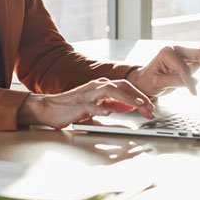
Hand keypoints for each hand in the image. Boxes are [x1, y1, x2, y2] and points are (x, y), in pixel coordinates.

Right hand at [17, 78, 154, 127]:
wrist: (48, 108)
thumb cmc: (70, 107)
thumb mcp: (95, 105)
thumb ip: (110, 104)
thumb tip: (127, 106)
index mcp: (101, 86)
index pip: (125, 87)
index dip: (140, 96)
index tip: (151, 107)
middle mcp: (96, 87)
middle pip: (122, 86)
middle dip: (139, 96)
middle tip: (150, 108)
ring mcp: (87, 95)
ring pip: (110, 91)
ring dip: (126, 98)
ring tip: (138, 105)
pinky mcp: (78, 105)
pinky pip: (91, 105)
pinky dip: (100, 108)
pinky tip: (107, 112)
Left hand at [127, 44, 199, 96]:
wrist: (144, 80)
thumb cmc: (148, 80)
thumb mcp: (158, 83)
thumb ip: (175, 81)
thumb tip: (194, 82)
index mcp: (166, 53)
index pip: (184, 66)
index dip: (190, 80)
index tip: (193, 92)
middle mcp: (177, 50)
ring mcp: (184, 53)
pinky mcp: (190, 59)